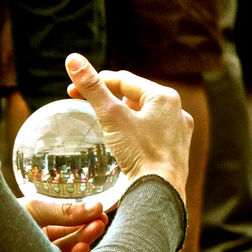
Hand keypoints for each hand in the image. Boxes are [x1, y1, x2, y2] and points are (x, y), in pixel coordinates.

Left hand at [23, 197, 106, 251]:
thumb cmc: (5, 219)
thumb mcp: (36, 209)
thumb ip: (66, 211)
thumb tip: (98, 206)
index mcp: (37, 226)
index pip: (67, 224)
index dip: (85, 217)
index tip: (102, 211)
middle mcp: (40, 244)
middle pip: (71, 239)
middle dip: (88, 229)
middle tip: (102, 220)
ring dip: (84, 241)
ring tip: (97, 227)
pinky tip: (83, 246)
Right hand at [64, 53, 191, 200]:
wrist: (160, 193)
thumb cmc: (139, 153)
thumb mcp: (111, 116)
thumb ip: (92, 88)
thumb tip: (72, 59)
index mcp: (164, 97)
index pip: (123, 80)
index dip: (96, 82)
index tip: (73, 90)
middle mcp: (177, 112)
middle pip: (135, 97)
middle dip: (110, 97)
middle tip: (86, 103)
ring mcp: (178, 133)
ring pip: (145, 116)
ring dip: (124, 115)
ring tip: (105, 121)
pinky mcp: (175, 152)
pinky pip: (152, 134)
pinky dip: (135, 133)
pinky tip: (125, 141)